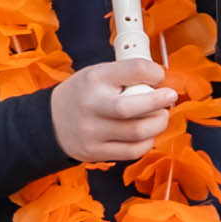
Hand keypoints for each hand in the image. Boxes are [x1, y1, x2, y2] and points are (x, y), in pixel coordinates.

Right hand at [51, 58, 173, 163]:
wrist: (51, 122)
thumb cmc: (83, 94)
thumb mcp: (98, 73)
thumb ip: (127, 74)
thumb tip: (161, 80)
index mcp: (94, 78)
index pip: (133, 69)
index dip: (154, 72)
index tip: (160, 75)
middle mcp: (92, 105)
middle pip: (132, 108)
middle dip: (159, 102)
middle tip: (169, 97)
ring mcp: (93, 131)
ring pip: (137, 132)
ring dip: (158, 123)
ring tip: (160, 116)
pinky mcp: (96, 152)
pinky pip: (132, 151)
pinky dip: (147, 142)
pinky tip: (148, 133)